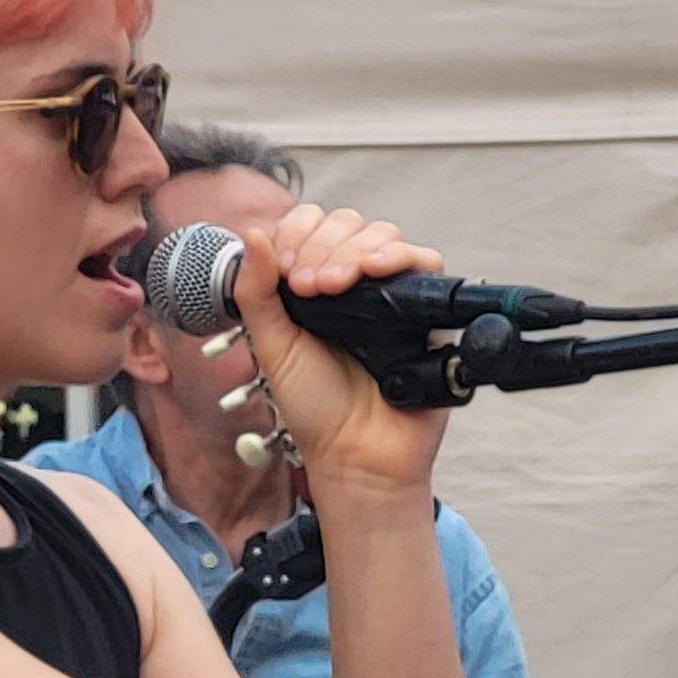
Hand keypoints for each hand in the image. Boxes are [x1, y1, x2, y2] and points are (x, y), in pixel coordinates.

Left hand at [227, 203, 450, 502]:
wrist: (356, 453)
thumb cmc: (314, 407)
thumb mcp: (271, 345)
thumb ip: (256, 291)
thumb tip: (253, 233)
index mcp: (313, 285)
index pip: (309, 226)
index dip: (295, 235)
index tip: (283, 272)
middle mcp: (353, 284)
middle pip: (346, 224)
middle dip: (321, 244)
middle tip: (308, 286)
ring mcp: (390, 294)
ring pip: (382, 235)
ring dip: (352, 249)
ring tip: (332, 287)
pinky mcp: (425, 310)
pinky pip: (424, 261)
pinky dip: (398, 256)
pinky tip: (373, 271)